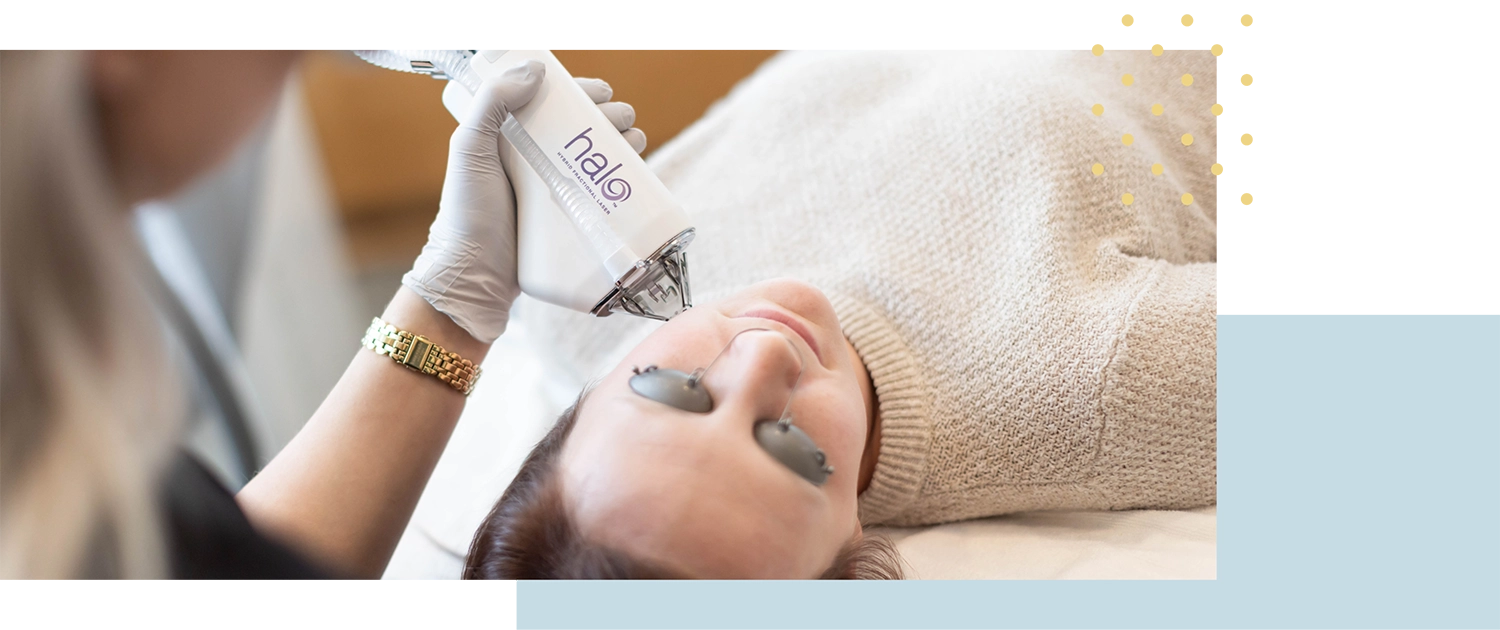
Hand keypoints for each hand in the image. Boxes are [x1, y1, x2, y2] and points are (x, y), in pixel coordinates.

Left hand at [402, 60, 647, 343]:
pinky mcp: (572, 225)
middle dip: (612, 118)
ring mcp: (555, 196)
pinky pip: (605, 198)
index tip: (601, 93)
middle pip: (584, 131)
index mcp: (511, 141)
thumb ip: (492, 104)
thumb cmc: (466, 218)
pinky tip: (639, 178)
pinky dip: (626, 185)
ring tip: (634, 143)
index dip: (582, 94)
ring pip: (600, 162)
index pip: (554, 106)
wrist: (474, 281)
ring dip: (625, 146)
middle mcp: (536, 165)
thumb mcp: (470, 151)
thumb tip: (537, 69)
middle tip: (622, 121)